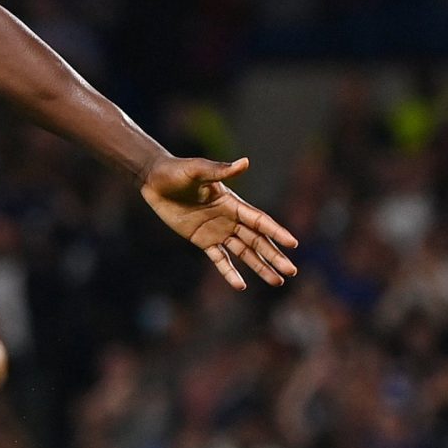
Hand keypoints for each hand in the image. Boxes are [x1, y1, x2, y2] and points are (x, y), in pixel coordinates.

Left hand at [139, 155, 298, 288]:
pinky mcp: (202, 241)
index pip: (260, 221)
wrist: (155, 181)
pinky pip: (219, 259)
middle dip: (274, 255)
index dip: (276, 232)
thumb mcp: (198, 170)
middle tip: (291, 271)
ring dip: (260, 267)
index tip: (293, 244)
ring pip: (244, 253)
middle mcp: (230, 219)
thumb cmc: (177, 171)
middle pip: (257, 241)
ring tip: (277, 281)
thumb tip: (245, 162)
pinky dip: (229, 273)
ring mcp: (218, 231)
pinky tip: (240, 286)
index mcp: (233, 203)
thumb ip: (221, 170)